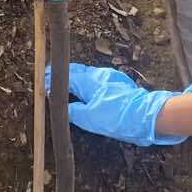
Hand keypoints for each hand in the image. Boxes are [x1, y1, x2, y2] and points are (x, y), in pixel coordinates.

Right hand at [57, 63, 182, 146]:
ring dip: (76, 78)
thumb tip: (63, 107)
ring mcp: (110, 78)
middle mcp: (99, 75)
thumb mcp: (91, 119)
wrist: (148, 116)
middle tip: (52, 80)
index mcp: (89, 81)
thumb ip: (74, 112)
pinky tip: (88, 91)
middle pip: (76, 72)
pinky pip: (97, 80)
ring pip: (88, 75)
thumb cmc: (119, 117)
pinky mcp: (119, 84)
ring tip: (67, 85)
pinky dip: (87, 82)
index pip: (66, 77)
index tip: (44, 81)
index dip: (53, 79)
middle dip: (64, 75)